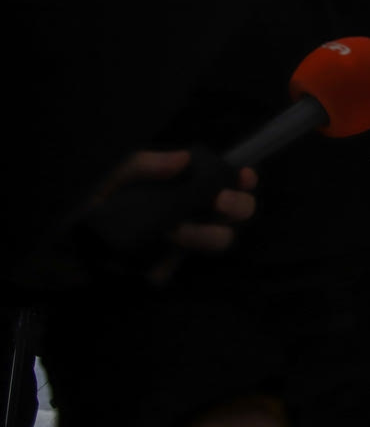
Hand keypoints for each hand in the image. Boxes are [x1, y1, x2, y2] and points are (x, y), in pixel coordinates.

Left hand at [93, 150, 257, 253]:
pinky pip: (181, 267)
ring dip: (208, 234)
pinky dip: (170, 261)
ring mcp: (186, 242)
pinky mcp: (168, 268)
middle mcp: (195, 213)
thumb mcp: (116, 177)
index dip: (245, 178)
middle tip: (219, 202)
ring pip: (222, 240)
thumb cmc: (97, 205)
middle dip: (239, 206)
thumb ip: (146, 165)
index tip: (244, 176)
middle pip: (240, 211)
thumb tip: (183, 158)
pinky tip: (157, 251)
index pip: (229, 181)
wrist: (68, 246)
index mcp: (188, 188)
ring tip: (177, 231)